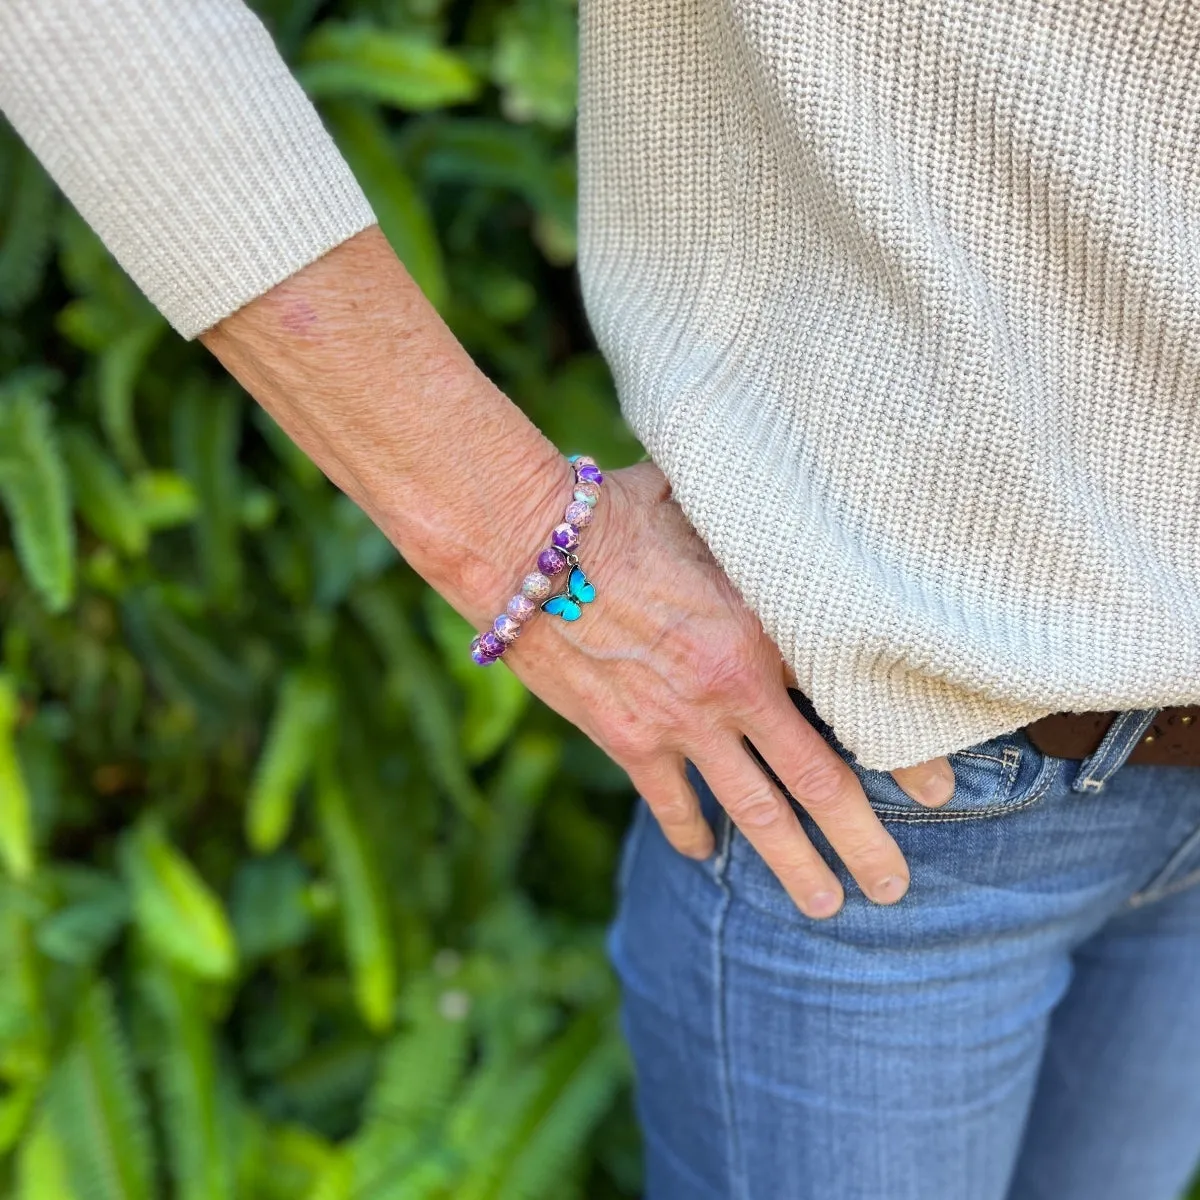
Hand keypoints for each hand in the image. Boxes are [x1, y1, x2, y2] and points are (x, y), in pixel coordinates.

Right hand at [509, 462, 954, 918]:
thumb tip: (791, 505)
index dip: (907, 751)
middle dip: (862, 843)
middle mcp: (732, 688)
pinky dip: (691, 832)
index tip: (945, 791)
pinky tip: (705, 856)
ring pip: (752, 812)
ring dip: (791, 864)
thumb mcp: (701, 508)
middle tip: (894, 888)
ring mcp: (677, 723)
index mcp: (762, 627)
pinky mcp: (625, 739)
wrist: (520, 546)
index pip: (855, 701)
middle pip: (817, 783)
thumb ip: (753, 528)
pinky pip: (670, 802)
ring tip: (825, 906)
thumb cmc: (613, 512)